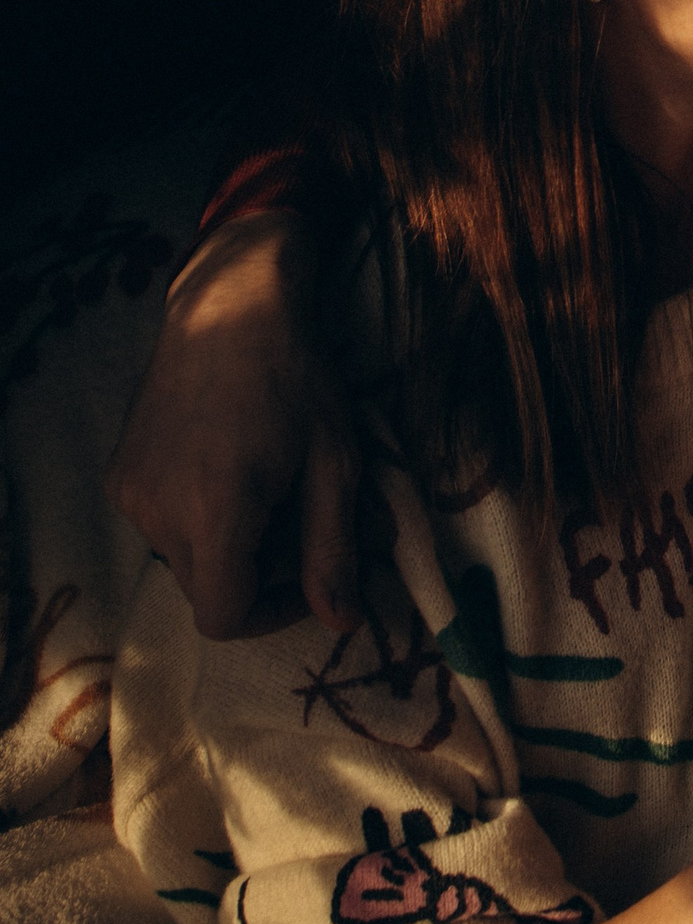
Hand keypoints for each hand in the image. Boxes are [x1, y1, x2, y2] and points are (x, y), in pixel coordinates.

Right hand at [106, 214, 362, 637]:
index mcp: (214, 513)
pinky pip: (159, 521)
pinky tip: (225, 459)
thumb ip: (333, 548)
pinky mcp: (118, 473)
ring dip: (224, 540)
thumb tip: (344, 622)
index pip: (225, 617)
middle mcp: (158, 512)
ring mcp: (131, 492)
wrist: (230, 301)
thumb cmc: (294, 374)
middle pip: (205, 588)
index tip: (305, 575)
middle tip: (293, 514)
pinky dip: (194, 512)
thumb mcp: (333, 461)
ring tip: (263, 480)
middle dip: (255, 571)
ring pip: (182, 556)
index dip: (272, 613)